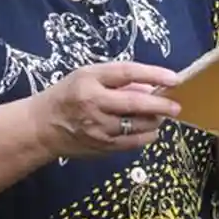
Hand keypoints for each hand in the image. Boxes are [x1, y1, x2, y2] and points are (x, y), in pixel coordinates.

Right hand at [31, 61, 181, 159]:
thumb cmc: (68, 95)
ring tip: (163, 115)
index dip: (153, 74)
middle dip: (160, 104)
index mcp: (90, 80)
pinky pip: (131, 142)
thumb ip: (118, 80)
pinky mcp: (101, 146)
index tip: (174, 78)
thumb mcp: (88, 77)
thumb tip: (151, 87)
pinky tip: (151, 130)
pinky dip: (146, 136)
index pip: (127, 73)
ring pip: (136, 125)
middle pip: (134, 103)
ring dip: (155, 120)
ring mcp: (98, 128)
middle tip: (176, 106)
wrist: (42, 127)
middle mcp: (94, 104)